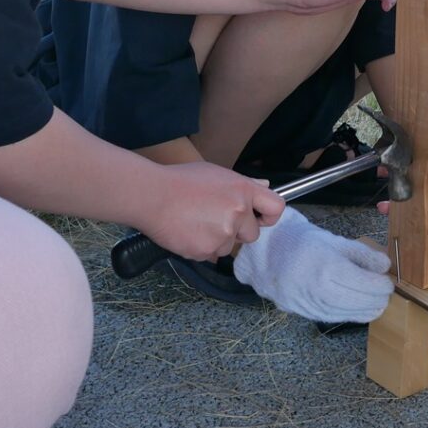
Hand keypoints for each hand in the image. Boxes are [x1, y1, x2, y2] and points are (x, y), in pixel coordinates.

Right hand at [141, 162, 284, 260]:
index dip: (269, 216)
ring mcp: (223, 233)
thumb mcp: (215, 173)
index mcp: (243, 190)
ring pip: (229, 246)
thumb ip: (242, 184)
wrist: (151, 196)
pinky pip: (211, 254)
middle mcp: (238, 212)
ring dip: (217, 239)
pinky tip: (187, 231)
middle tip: (214, 218)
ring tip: (195, 222)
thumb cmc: (179, 180)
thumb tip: (264, 187)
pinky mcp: (207, 250)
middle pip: (252, 234)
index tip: (260, 218)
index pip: (276, 207)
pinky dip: (201, 247)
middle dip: (237, 230)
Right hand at [233, 208, 392, 322]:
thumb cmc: (303, 242)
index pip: (362, 282)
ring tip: (376, 302)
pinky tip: (360, 309)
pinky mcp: (302, 313)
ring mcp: (307, 303)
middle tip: (385, 293)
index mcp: (325, 265)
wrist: (267, 254)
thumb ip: (361, 253)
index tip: (388, 282)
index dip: (380, 285)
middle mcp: (315, 288)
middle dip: (377, 299)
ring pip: (346, 314)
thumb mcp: (334, 241)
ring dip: (366, 310)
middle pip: (357, 301)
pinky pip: (333, 318)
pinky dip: (350, 315)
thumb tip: (385, 266)